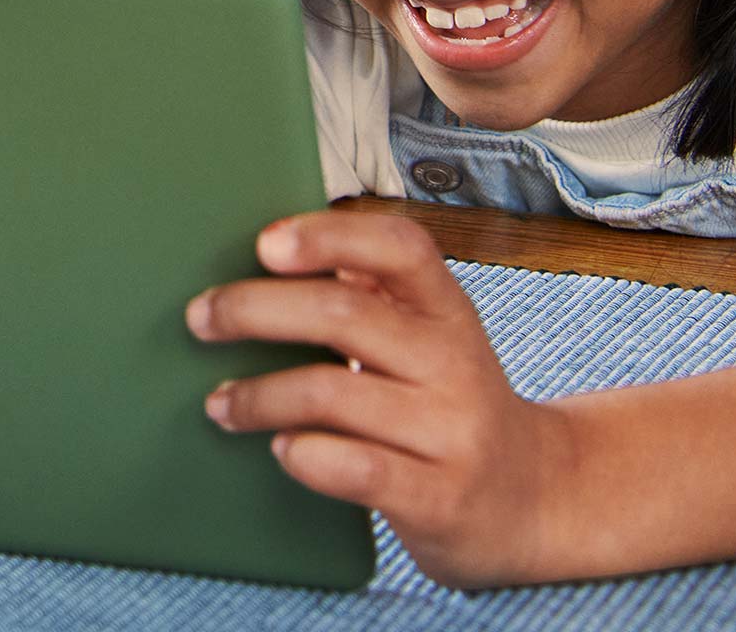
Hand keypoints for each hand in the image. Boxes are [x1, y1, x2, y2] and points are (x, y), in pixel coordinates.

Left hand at [187, 208, 578, 587]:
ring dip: (259, 395)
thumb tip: (267, 252)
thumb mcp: (429, 341)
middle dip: (255, 310)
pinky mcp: (440, 497)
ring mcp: (451, 432)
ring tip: (220, 402)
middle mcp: (455, 362)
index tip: (264, 243)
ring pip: (333, 393)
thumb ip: (370, 299)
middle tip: (201, 318)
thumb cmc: (448, 407)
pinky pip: (357, 468)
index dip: (329, 235)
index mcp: (448, 310)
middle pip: (344, 315)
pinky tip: (281, 449)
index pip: (400, 247)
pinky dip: (304, 455)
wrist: (534, 501)